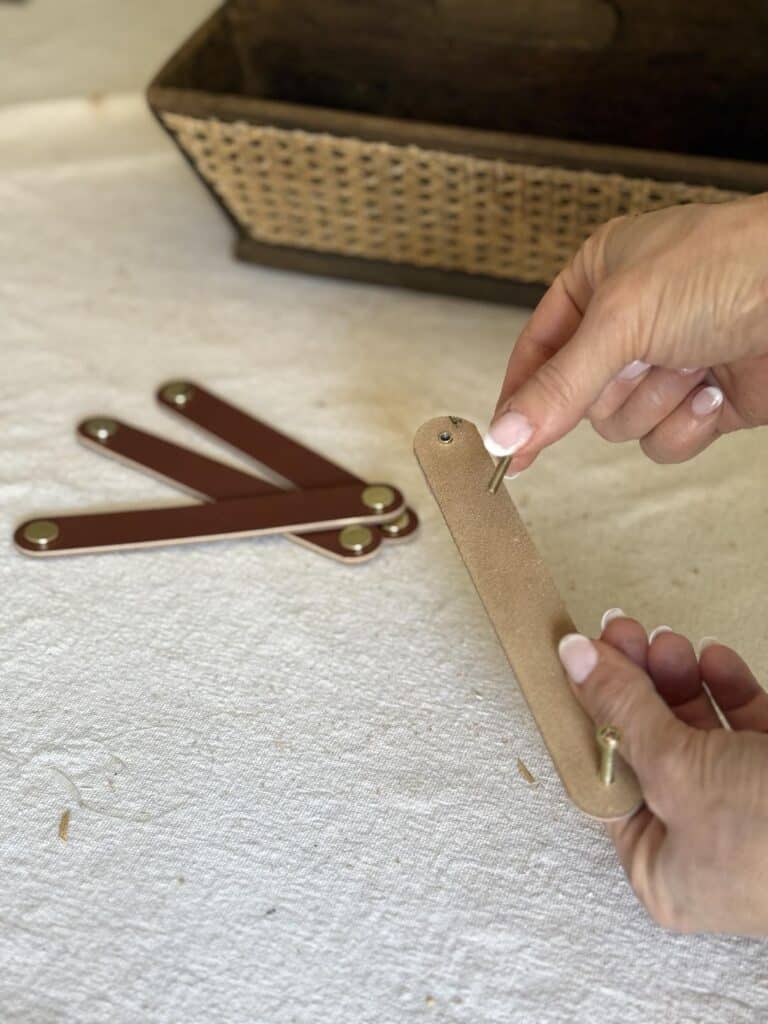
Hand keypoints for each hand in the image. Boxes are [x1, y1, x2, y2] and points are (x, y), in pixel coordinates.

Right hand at [486, 194, 767, 470]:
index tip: (504, 445)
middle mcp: (629, 324)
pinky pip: (665, 442)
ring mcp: (668, 365)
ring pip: (622, 425)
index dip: (519, 397)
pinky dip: (688, 424)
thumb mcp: (623, 320)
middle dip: (616, 387)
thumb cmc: (731, 265)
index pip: (536, 351)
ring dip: (657, 402)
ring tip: (693, 360)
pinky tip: (715, 386)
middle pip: (580, 399)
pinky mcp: (703, 402)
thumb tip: (506, 433)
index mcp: (597, 280)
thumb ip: (559, 386)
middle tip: (646, 356)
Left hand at [558, 614, 767, 934]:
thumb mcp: (679, 770)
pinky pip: (744, 725)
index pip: (605, 775)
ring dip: (677, 677)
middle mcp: (700, 842)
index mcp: (662, 868)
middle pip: (647, 744)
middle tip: (619, 629)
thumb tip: (572, 659)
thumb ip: (623, 710)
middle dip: (634, 682)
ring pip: (695, 728)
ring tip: (665, 637)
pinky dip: (727, 687)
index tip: (579, 659)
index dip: (589, 713)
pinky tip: (714, 656)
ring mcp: (744, 808)